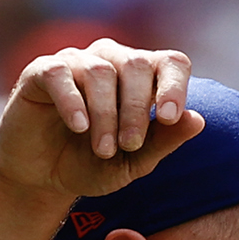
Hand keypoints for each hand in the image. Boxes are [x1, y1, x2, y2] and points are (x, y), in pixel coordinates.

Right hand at [0, 40, 202, 202]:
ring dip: (106, 115)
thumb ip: (163, 143)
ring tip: (103, 150)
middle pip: (137, 65)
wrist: (40, 178)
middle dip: (138, 109)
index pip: (170, 62)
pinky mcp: (41, 72)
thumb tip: (198, 120)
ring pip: (101, 72)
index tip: (170, 117)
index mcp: (141, 78)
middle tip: (129, 145)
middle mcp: (111, 61)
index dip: (175, 85)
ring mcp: (76, 62)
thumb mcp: (132, 163)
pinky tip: (79, 128)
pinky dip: (73, 102)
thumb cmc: (90, 165)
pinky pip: (60, 74)